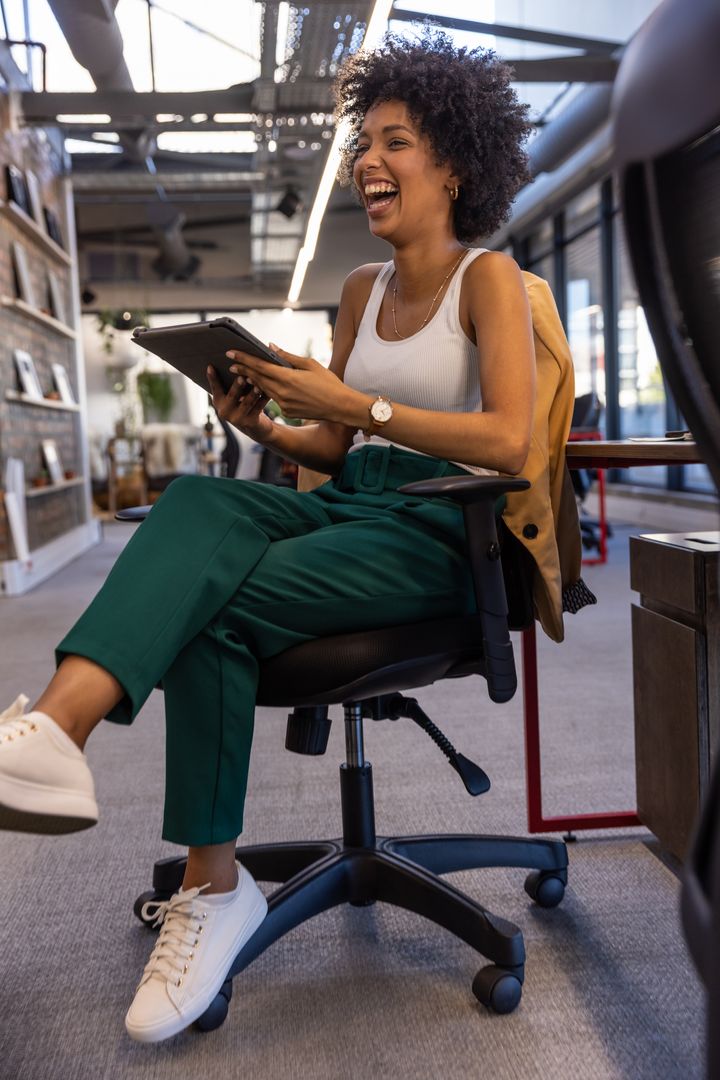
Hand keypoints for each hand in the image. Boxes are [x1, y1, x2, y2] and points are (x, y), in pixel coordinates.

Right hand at [206, 365, 274, 442]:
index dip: (212, 378)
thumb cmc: (243, 405)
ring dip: (253, 393)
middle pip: (232, 396)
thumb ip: (231, 384)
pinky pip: (258, 407)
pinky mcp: (250, 422)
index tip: (210, 366)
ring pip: (247, 402)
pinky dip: (264, 398)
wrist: (255, 428)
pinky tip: (269, 391)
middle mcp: (224, 411)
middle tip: (241, 376)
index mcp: (218, 402)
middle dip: (237, 386)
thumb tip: (236, 363)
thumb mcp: (234, 397)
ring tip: (258, 385)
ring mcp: (237, 418)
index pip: (215, 388)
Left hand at [227, 344, 353, 421]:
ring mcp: (283, 405)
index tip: (231, 353)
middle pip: (257, 379)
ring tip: (244, 373)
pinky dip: (267, 391)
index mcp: (287, 378)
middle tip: (231, 363)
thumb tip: (271, 347)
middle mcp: (282, 393)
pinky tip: (263, 385)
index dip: (243, 359)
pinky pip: (273, 399)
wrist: (340, 407)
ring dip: (253, 381)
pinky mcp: (287, 412)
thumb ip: (288, 357)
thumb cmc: (329, 383)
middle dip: (243, 370)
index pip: (260, 366)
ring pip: (263, 390)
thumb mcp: (310, 364)